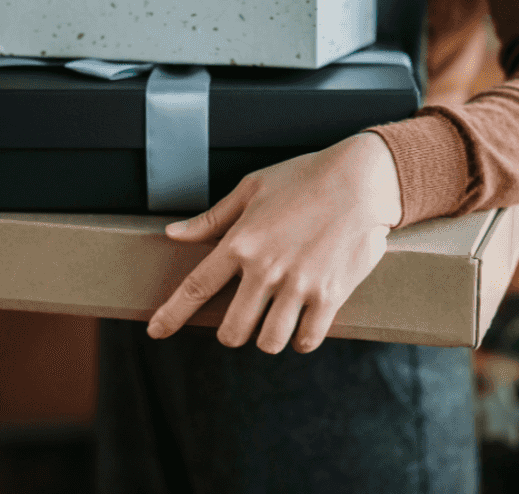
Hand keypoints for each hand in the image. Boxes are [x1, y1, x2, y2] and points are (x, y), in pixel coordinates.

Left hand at [149, 132, 402, 353]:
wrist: (362, 179)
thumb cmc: (305, 178)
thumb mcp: (252, 188)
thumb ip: (211, 219)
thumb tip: (173, 234)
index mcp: (241, 242)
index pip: (195, 287)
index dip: (171, 315)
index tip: (156, 331)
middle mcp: (265, 268)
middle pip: (232, 330)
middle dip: (232, 334)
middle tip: (242, 324)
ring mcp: (299, 285)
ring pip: (269, 341)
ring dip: (269, 338)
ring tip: (276, 324)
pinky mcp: (330, 295)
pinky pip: (308, 339)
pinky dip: (302, 339)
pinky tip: (304, 326)